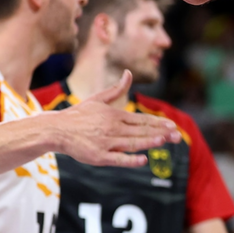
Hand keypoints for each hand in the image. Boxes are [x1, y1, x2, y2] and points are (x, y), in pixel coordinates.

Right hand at [56, 70, 181, 166]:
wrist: (56, 129)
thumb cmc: (78, 115)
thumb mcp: (98, 98)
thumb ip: (117, 89)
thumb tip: (129, 72)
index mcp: (114, 115)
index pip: (141, 120)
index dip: (157, 123)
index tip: (172, 125)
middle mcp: (112, 128)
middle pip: (140, 131)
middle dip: (160, 133)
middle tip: (177, 136)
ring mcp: (105, 143)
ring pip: (131, 142)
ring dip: (148, 141)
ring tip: (163, 141)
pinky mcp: (98, 156)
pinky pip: (117, 159)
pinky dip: (130, 160)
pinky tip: (143, 160)